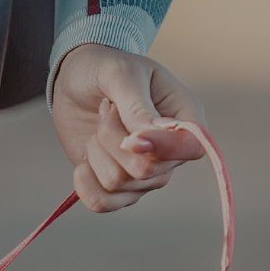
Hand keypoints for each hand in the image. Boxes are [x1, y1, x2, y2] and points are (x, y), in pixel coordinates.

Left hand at [51, 43, 206, 212]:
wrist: (76, 78)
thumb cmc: (104, 67)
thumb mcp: (119, 73)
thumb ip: (135, 106)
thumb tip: (144, 143)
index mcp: (185, 117)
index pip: (193, 149)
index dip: (162, 149)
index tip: (129, 135)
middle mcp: (170, 152)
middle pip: (147, 172)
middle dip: (112, 139)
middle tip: (106, 110)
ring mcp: (144, 171)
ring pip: (120, 185)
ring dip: (97, 153)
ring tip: (98, 126)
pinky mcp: (116, 183)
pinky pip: (103, 203)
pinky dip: (85, 186)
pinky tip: (82, 164)